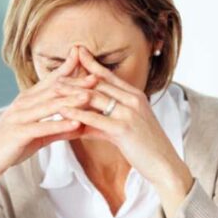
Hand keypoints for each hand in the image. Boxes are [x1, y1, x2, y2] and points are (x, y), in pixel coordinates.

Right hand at [0, 46, 98, 181]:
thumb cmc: (12, 145)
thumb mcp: (38, 134)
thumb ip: (57, 128)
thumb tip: (79, 126)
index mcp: (27, 100)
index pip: (51, 81)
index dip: (68, 70)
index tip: (87, 61)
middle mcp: (23, 104)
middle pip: (53, 89)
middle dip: (75, 82)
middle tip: (97, 77)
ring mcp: (20, 117)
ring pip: (49, 105)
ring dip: (70, 100)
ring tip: (90, 97)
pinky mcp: (18, 133)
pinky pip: (42, 127)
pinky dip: (59, 124)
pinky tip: (75, 124)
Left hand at [56, 46, 193, 212]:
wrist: (165, 165)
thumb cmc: (146, 148)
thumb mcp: (127, 129)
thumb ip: (107, 122)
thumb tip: (85, 124)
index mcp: (136, 96)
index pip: (109, 76)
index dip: (92, 64)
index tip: (77, 52)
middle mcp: (133, 99)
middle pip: (99, 83)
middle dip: (76, 77)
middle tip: (56, 72)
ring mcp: (129, 112)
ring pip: (95, 97)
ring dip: (72, 92)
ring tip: (53, 89)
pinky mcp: (123, 128)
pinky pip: (95, 118)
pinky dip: (77, 114)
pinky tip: (62, 111)